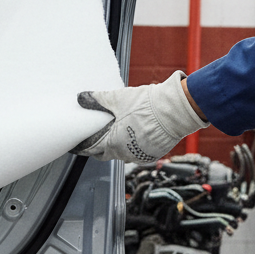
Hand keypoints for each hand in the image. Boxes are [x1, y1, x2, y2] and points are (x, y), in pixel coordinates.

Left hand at [72, 71, 208, 161]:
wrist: (176, 110)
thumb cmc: (147, 105)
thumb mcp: (118, 98)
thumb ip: (98, 99)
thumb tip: (82, 98)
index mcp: (113, 143)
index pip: (91, 149)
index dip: (83, 146)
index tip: (78, 144)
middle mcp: (125, 154)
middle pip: (105, 153)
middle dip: (99, 146)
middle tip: (95, 135)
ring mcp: (140, 156)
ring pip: (122, 153)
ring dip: (116, 145)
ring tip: (114, 132)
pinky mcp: (152, 154)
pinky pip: (137, 152)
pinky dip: (132, 145)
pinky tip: (132, 134)